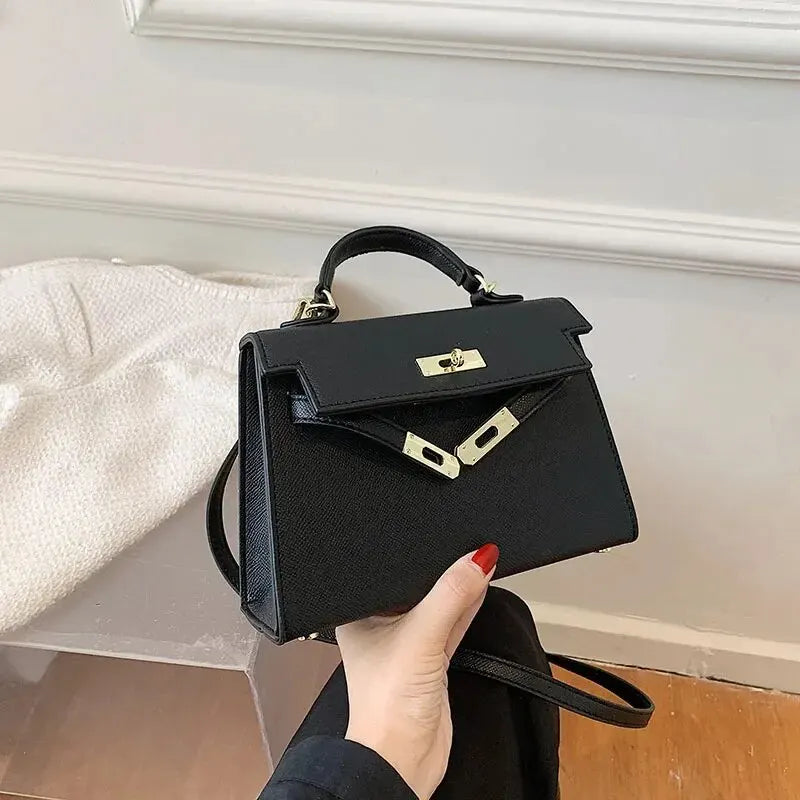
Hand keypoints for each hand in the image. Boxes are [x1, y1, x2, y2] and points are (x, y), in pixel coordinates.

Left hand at [337, 544, 498, 799]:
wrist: (403, 761)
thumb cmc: (385, 707)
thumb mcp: (420, 636)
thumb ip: (451, 596)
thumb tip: (477, 559)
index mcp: (359, 614)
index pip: (388, 572)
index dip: (412, 553)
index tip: (441, 534)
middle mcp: (381, 627)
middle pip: (415, 587)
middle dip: (439, 568)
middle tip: (466, 543)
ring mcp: (407, 645)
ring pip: (437, 604)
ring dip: (457, 586)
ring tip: (479, 558)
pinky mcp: (430, 662)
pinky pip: (450, 625)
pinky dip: (466, 608)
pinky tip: (478, 588)